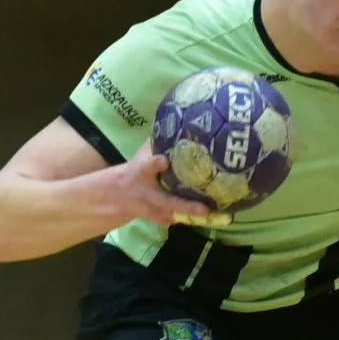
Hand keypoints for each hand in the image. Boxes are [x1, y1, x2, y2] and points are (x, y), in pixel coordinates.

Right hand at [113, 150, 231, 229]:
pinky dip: (194, 218)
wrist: (120, 194)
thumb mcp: (144, 153)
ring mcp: (153, 209)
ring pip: (175, 215)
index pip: (147, 167)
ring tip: (219, 213)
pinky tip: (215, 216)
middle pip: (167, 201)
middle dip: (186, 205)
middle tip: (205, 208)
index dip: (155, 164)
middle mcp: (148, 193)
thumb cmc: (138, 168)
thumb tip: (183, 120)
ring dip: (195, 215)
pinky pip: (179, 219)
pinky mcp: (160, 218)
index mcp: (142, 172)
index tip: (164, 161)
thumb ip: (160, 141)